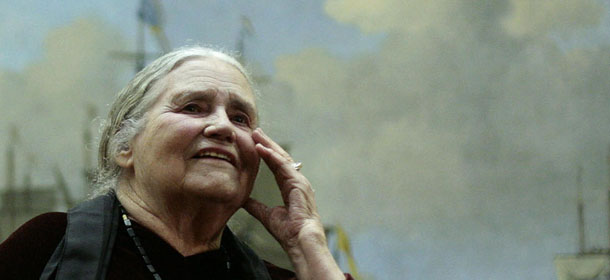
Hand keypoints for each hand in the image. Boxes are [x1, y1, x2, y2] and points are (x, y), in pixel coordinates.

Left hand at [243, 128, 343, 279]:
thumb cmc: (288, 231)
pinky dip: (271, 156)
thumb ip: (256, 206)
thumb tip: (244, 200)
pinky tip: (261, 148)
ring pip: (282, 158)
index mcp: (290, 188)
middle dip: (268, 144)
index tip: (256, 143)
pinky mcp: (298, 183)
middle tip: (256, 131)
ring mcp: (299, 181)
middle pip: (280, 157)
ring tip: (257, 134)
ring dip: (268, 145)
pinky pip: (283, 165)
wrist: (299, 240)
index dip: (266, 154)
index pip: (277, 166)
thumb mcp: (266, 215)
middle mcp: (296, 181)